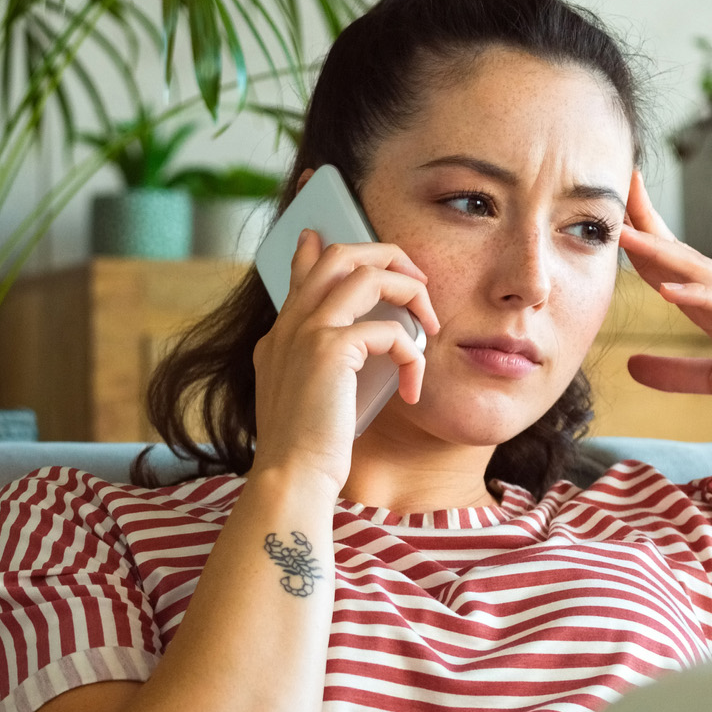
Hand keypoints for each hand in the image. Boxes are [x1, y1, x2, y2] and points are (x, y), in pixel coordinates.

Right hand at [251, 230, 440, 491]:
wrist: (291, 477)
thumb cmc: (307, 453)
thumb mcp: (309, 399)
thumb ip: (322, 367)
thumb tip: (354, 349)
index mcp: (281, 336)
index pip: (301, 273)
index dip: (314, 249)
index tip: (319, 234)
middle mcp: (290, 325)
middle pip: (340, 254)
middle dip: (387, 255)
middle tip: (417, 279)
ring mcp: (307, 332)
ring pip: (367, 273)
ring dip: (410, 291)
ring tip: (430, 324)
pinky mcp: (330, 349)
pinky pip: (390, 331)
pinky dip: (412, 355)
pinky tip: (413, 387)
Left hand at [620, 173, 711, 428]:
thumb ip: (676, 373)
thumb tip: (630, 366)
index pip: (666, 264)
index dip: (636, 238)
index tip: (603, 211)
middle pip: (678, 253)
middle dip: (643, 224)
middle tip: (609, 189)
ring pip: (699, 272)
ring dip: (662, 252)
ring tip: (624, 236)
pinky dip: (701, 297)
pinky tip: (670, 291)